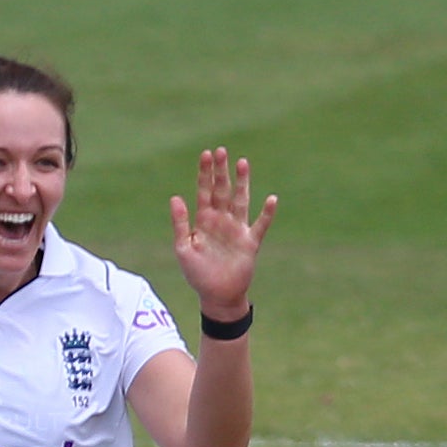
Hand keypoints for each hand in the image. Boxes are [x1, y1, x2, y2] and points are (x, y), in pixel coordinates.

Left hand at [165, 148, 276, 320]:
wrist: (217, 296)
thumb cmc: (197, 274)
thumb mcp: (183, 249)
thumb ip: (180, 224)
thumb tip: (175, 197)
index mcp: (203, 220)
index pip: (204, 191)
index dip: (205, 173)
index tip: (206, 154)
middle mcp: (221, 220)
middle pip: (222, 189)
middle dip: (222, 171)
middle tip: (221, 151)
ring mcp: (237, 229)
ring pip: (241, 200)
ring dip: (242, 182)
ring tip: (243, 163)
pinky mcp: (250, 242)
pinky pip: (260, 225)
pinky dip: (266, 213)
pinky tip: (271, 199)